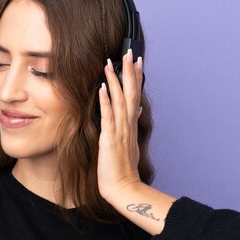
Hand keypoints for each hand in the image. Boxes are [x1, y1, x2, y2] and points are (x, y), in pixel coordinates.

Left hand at [97, 49, 143, 202]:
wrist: (124, 188)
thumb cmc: (123, 169)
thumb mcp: (129, 143)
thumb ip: (132, 124)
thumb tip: (136, 109)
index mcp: (131, 125)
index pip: (135, 95)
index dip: (136, 77)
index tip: (136, 60)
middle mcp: (128, 124)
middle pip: (131, 93)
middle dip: (130, 71)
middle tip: (129, 52)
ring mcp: (120, 131)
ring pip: (119, 100)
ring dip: (115, 80)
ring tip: (111, 63)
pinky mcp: (111, 139)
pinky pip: (109, 116)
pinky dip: (106, 101)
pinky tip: (103, 87)